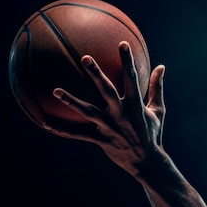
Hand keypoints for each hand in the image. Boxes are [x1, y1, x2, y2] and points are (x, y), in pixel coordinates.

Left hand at [47, 42, 166, 173]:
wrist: (147, 162)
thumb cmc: (153, 133)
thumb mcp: (158, 110)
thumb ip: (157, 88)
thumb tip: (161, 66)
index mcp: (136, 106)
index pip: (132, 79)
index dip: (127, 61)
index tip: (122, 44)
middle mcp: (121, 115)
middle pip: (107, 91)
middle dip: (96, 75)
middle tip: (85, 58)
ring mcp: (110, 128)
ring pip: (88, 112)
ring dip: (71, 101)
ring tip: (55, 91)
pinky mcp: (101, 140)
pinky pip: (79, 134)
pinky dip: (62, 129)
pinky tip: (45, 123)